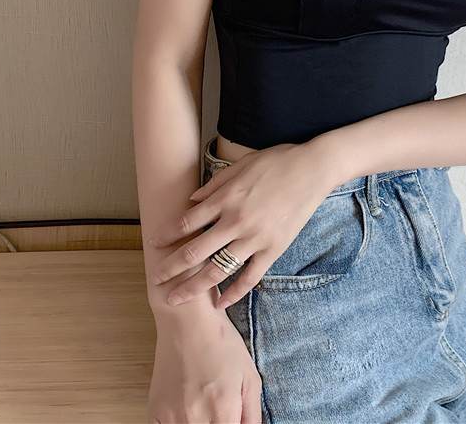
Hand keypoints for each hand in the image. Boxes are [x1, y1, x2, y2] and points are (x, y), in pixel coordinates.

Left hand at [146, 142, 335, 309]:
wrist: (312, 169)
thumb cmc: (276, 162)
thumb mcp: (240, 166)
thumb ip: (214, 186)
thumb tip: (192, 201)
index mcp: (225, 199)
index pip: (186, 223)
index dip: (166, 235)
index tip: (153, 243)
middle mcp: (235, 221)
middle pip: (195, 251)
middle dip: (171, 268)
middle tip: (154, 279)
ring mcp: (255, 238)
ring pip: (218, 270)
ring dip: (194, 287)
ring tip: (177, 299)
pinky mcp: (274, 249)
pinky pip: (250, 277)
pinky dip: (234, 293)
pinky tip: (221, 303)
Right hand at [149, 310, 261, 423]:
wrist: (188, 319)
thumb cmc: (221, 343)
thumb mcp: (249, 377)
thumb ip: (253, 416)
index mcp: (223, 409)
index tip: (231, 420)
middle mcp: (195, 417)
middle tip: (219, 413)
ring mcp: (172, 415)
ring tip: (204, 410)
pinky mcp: (155, 411)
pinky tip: (186, 415)